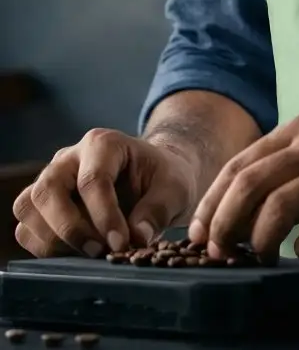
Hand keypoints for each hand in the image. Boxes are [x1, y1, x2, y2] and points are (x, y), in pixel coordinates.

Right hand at [13, 129, 197, 258]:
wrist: (154, 177)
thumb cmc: (163, 178)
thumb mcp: (175, 188)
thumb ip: (158, 210)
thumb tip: (137, 239)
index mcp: (104, 143)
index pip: (92, 180)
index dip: (104, 216)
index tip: (121, 244)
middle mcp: (69, 157)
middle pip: (48, 190)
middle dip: (70, 228)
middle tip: (99, 251)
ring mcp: (51, 179)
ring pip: (28, 207)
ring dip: (52, 239)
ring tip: (89, 252)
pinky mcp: (42, 204)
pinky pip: (25, 227)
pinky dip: (43, 247)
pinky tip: (76, 253)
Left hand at [188, 115, 298, 260]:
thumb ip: (290, 167)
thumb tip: (240, 210)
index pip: (241, 163)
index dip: (213, 201)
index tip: (199, 233)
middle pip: (251, 182)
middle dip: (224, 223)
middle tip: (216, 252)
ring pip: (279, 206)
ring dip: (259, 240)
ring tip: (259, 257)